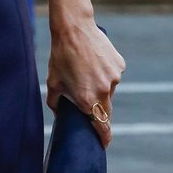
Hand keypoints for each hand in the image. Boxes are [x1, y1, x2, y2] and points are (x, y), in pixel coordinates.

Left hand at [47, 17, 125, 146]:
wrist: (74, 29)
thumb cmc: (60, 57)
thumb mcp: (53, 83)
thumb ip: (56, 103)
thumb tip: (60, 114)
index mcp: (87, 99)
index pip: (102, 125)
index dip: (104, 137)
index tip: (104, 144)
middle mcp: (104, 91)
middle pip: (105, 109)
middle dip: (97, 108)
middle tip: (86, 99)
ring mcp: (114, 77)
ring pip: (109, 91)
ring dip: (100, 88)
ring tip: (86, 73)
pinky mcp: (119, 65)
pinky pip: (113, 76)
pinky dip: (105, 74)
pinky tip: (94, 63)